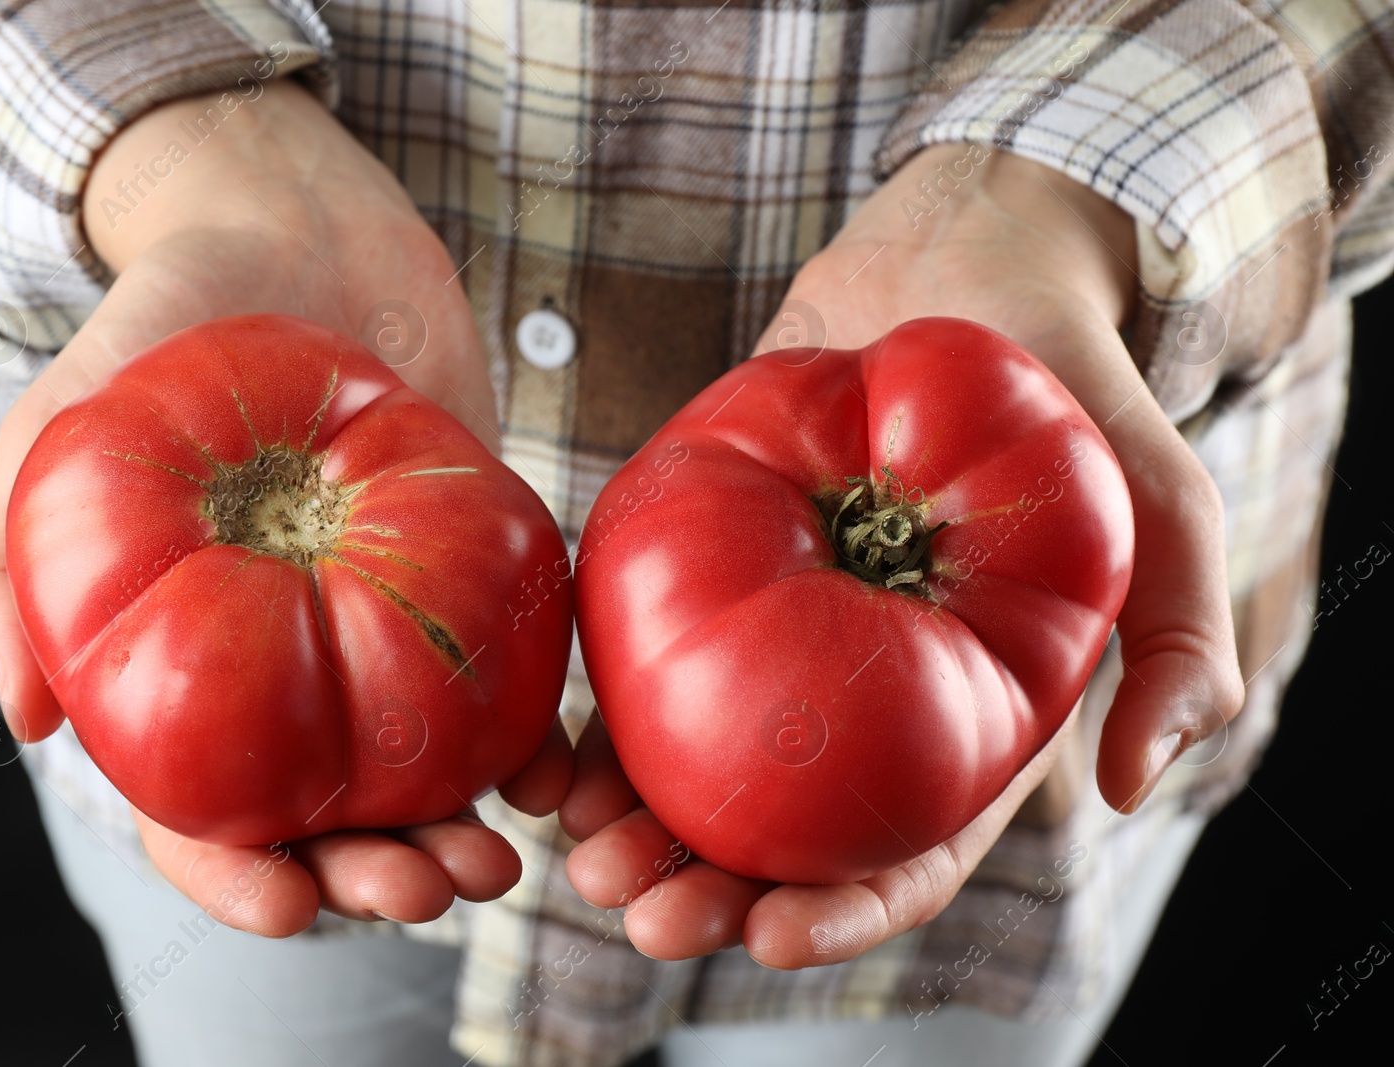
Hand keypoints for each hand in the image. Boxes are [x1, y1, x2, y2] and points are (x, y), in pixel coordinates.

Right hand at [0, 79, 570, 934]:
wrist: (299, 229)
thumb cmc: (166, 322)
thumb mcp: (69, 422)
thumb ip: (22, 553)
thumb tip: (28, 716)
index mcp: (182, 662)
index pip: (195, 805)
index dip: (230, 872)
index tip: (284, 907)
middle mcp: (286, 663)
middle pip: (324, 814)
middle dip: (369, 872)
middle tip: (427, 890)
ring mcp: (380, 623)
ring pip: (419, 770)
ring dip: (455, 828)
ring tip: (497, 862)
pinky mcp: (465, 571)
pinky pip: (502, 674)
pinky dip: (530, 734)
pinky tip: (555, 769)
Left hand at [561, 144, 1244, 966]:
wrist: (961, 258)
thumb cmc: (1071, 382)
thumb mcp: (1159, 503)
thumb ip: (1177, 635)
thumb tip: (1135, 785)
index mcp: (965, 717)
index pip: (912, 849)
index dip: (848, 909)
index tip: (770, 937)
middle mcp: (866, 695)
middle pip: (787, 833)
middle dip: (712, 892)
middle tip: (640, 916)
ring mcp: (782, 632)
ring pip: (703, 764)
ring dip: (641, 827)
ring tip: (584, 855)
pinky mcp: (711, 562)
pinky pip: (648, 655)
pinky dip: (603, 719)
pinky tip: (556, 761)